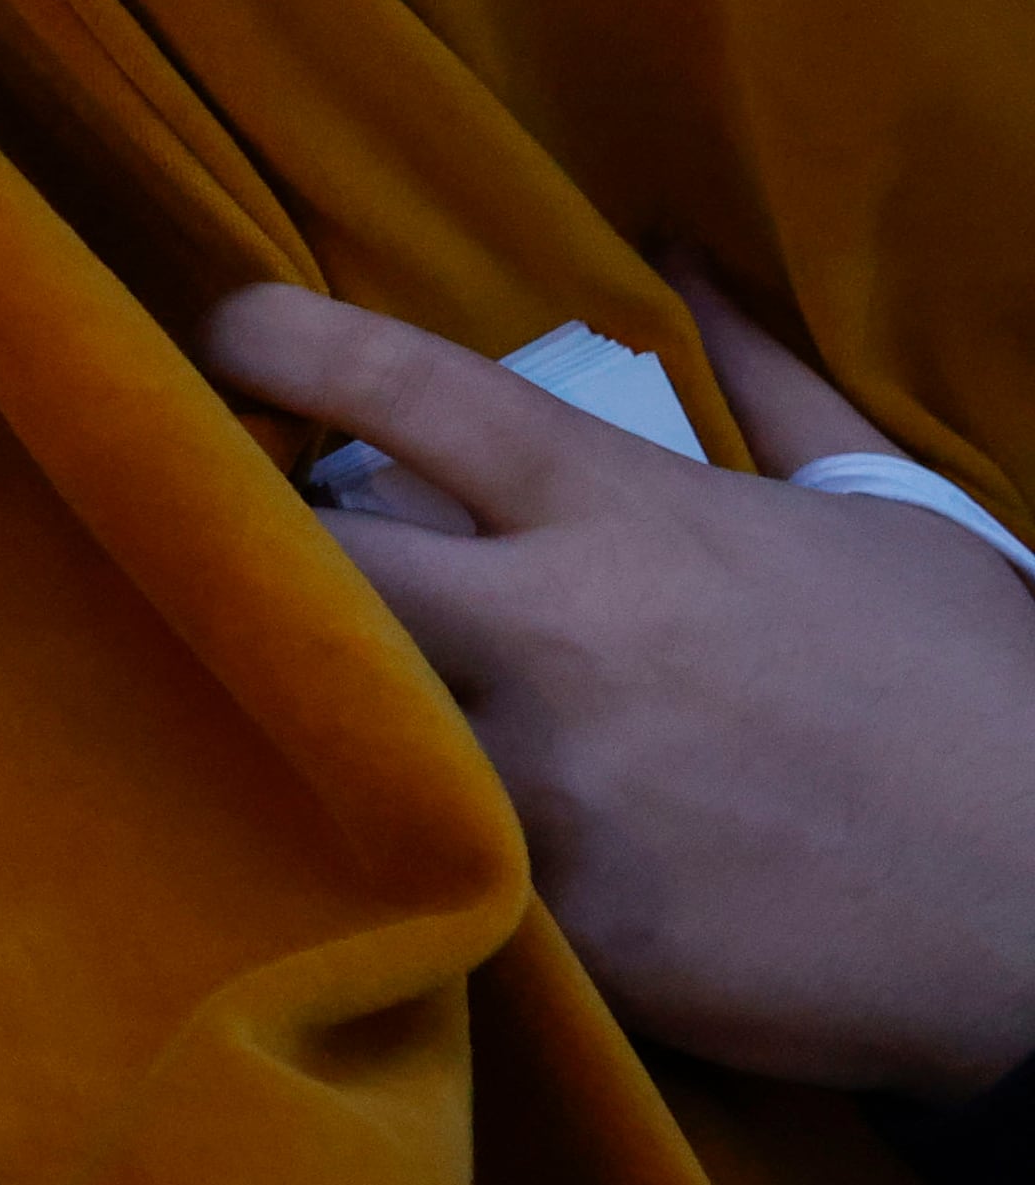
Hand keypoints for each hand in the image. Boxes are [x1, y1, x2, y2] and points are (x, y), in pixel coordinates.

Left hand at [202, 278, 1034, 1096]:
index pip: (410, 388)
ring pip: (343, 718)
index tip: (225, 335)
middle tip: (241, 558)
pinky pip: (424, 865)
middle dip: (254, 551)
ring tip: (297, 707)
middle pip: (313, 557)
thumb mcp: (884, 520)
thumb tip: (690, 263)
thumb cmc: (972, 700)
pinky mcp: (569, 921)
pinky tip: (399, 844)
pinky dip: (406, 849)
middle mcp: (564, 630)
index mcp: (625, 512)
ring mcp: (557, 782)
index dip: (287, 344)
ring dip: (314, 708)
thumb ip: (772, 388)